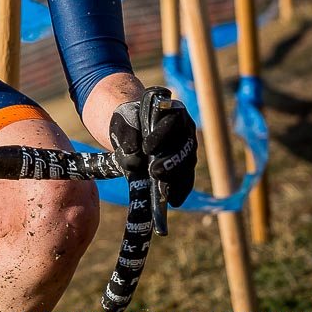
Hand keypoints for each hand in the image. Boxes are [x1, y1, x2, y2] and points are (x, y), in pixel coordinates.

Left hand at [109, 90, 197, 206]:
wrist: (133, 126)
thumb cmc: (130, 120)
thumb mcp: (123, 122)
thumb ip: (127, 134)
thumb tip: (133, 156)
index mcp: (172, 110)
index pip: (173, 120)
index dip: (161, 134)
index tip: (146, 148)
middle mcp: (185, 128)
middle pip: (184, 146)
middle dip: (171, 161)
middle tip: (155, 173)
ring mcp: (187, 146)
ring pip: (187, 164)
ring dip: (176, 179)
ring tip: (164, 192)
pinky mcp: (185, 163)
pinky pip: (186, 177)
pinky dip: (180, 189)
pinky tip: (173, 201)